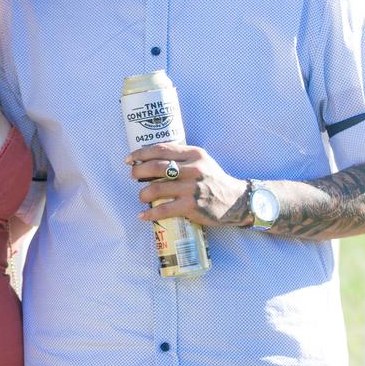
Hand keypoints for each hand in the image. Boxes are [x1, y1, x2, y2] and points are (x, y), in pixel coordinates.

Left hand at [126, 142, 249, 226]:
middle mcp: (193, 168)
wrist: (235, 200)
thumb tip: (149, 161)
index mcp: (194, 154)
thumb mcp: (200, 161)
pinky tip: (143, 215)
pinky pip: (164, 209)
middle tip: (133, 176)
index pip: (161, 149)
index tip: (129, 159)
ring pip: (157, 188)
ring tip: (142, 196)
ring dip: (143, 194)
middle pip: (156, 167)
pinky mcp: (191, 206)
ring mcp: (192, 188)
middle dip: (138, 172)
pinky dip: (150, 214)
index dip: (141, 153)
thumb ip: (180, 158)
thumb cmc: (212, 179)